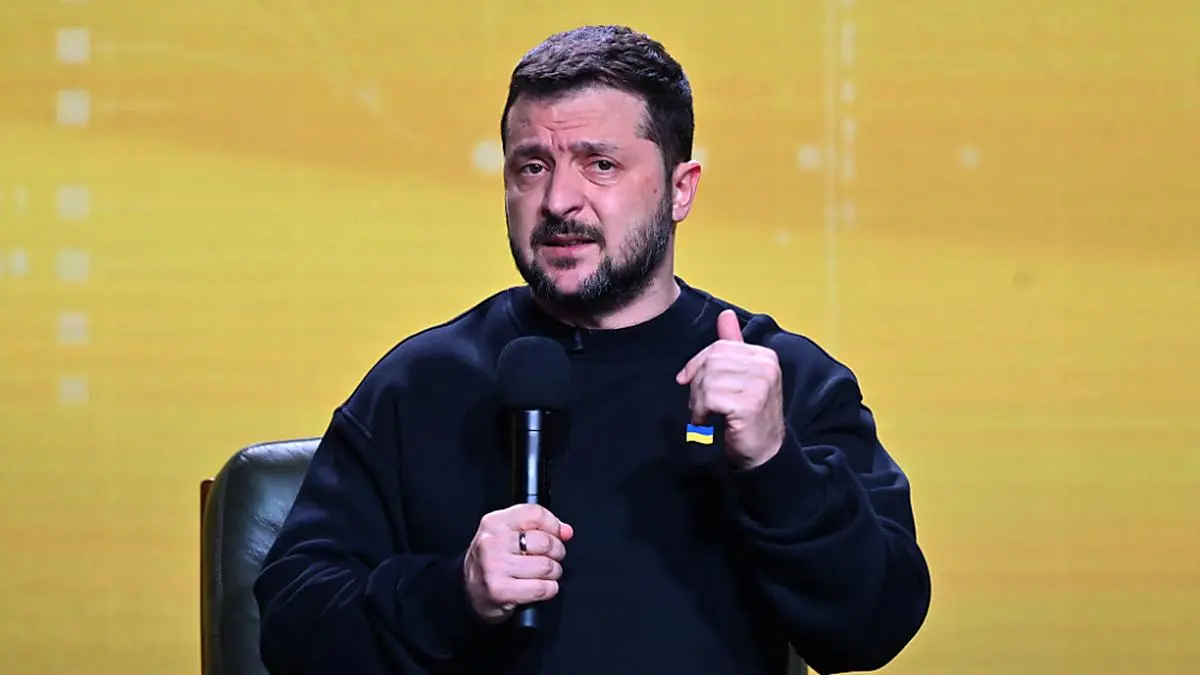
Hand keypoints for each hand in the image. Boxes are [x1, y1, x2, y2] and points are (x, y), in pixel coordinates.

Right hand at [463, 503, 573, 622]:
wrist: (469, 590)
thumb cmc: (493, 560)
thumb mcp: (508, 535)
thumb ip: (539, 528)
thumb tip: (566, 531)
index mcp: (494, 523)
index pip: (535, 513)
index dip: (553, 525)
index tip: (557, 534)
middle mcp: (492, 543)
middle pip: (545, 542)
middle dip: (556, 552)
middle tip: (551, 557)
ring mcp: (495, 567)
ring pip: (546, 566)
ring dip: (553, 573)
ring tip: (544, 574)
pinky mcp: (501, 591)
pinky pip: (542, 588)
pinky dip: (549, 589)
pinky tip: (540, 587)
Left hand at [676, 309, 785, 469]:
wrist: (763, 452)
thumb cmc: (748, 416)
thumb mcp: (741, 377)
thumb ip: (733, 346)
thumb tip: (726, 315)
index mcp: (764, 355)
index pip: (718, 348)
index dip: (697, 364)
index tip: (687, 381)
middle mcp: (766, 365)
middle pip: (711, 363)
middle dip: (697, 385)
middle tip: (701, 406)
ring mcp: (760, 384)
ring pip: (708, 380)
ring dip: (698, 401)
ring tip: (705, 414)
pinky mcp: (750, 403)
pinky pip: (710, 397)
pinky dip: (701, 412)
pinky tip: (708, 421)